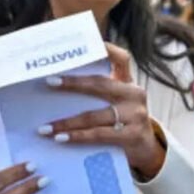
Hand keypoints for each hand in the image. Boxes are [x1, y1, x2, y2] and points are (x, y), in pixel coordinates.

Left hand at [39, 44, 166, 178]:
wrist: (147, 151)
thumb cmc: (123, 123)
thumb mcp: (117, 103)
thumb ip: (99, 93)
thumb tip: (59, 85)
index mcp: (128, 83)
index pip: (121, 59)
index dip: (106, 49)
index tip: (86, 42)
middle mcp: (134, 94)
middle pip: (99, 84)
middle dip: (72, 83)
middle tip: (49, 82)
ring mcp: (135, 115)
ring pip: (94, 115)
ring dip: (67, 122)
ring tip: (45, 128)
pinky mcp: (133, 135)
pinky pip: (99, 135)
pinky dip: (78, 136)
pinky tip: (61, 138)